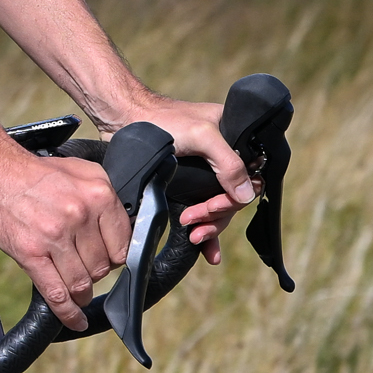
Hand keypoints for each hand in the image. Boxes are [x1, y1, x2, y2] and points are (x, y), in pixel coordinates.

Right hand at [0, 151, 129, 329]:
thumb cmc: (31, 173)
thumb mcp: (80, 171)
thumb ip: (102, 197)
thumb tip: (118, 227)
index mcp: (97, 194)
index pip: (122, 243)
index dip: (116, 258)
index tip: (108, 262)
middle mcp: (79, 215)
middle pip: (102, 266)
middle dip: (95, 275)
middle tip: (85, 273)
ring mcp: (55, 236)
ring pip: (81, 282)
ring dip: (81, 295)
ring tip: (78, 296)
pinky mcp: (31, 253)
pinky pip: (56, 292)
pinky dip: (67, 312)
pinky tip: (73, 319)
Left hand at [113, 96, 255, 265]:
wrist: (124, 120)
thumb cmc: (164, 121)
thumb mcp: (202, 136)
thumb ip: (227, 163)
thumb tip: (246, 195)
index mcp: (234, 142)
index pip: (248, 180)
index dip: (231, 200)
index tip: (210, 207)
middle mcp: (221, 160)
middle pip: (231, 200)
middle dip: (214, 216)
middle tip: (191, 222)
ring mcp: (202, 175)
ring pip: (216, 210)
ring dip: (208, 227)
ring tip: (192, 237)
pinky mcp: (183, 187)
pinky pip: (200, 212)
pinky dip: (204, 231)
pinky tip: (207, 252)